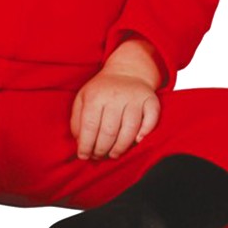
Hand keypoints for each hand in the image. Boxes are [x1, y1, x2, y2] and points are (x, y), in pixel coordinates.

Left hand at [70, 39, 162, 160]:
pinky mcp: (150, 99)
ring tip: (113, 154)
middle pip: (109, 132)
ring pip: (129, 130)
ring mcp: (134, 98)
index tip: (84, 156)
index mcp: (95, 95)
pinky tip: (137, 140)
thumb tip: (79, 142)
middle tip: (98, 156)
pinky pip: (150, 120)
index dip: (85, 145)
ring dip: (120, 148)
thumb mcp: (83, 98)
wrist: (127, 71)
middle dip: (101, 150)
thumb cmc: (102, 90)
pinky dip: (145, 133)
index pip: (89, 126)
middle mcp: (115, 96)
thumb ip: (77, 120)